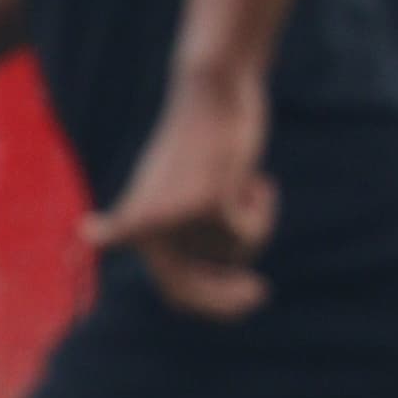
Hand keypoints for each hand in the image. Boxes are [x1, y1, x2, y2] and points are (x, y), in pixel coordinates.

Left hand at [80, 69, 277, 320]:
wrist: (210, 91)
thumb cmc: (203, 143)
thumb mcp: (188, 194)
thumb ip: (194, 237)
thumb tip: (233, 280)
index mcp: (137, 224)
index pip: (172, 289)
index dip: (210, 305)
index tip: (247, 297)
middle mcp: (146, 226)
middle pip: (190, 291)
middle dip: (228, 299)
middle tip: (259, 292)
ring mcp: (174, 218)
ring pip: (231, 254)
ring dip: (252, 227)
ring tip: (245, 185)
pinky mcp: (205, 204)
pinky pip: (247, 232)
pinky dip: (261, 211)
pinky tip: (256, 179)